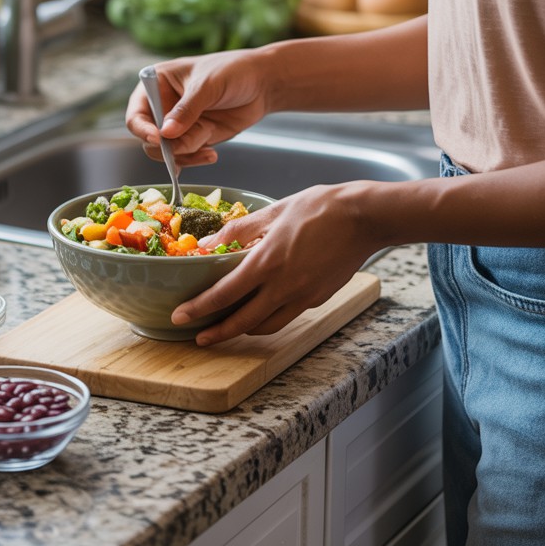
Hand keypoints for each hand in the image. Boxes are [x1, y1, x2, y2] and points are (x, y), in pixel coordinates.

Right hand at [126, 49, 271, 167]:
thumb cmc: (233, 71)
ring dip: (186, 152)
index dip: (143, 129)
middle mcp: (162, 106)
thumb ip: (186, 110)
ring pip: (167, 152)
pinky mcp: (193, 137)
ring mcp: (178, 124)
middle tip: (192, 142)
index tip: (159, 138)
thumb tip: (165, 134)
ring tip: (209, 138)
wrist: (263, 84)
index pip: (136, 114)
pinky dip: (196, 158)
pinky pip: (185, 157)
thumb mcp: (207, 86)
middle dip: (169, 146)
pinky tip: (212, 153)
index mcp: (156, 84)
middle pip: (149, 138)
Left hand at [172, 182, 378, 345]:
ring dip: (243, 330)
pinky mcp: (318, 298)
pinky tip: (261, 309)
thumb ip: (237, 230)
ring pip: (267, 326)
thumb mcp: (272, 212)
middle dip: (217, 333)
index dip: (199, 309)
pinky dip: (269, 319)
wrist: (363, 217)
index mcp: (267, 262)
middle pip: (242, 321)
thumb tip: (208, 244)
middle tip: (199, 337)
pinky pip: (287, 316)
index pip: (224, 294)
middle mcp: (284, 286)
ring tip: (227, 326)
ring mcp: (303, 296)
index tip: (180, 317)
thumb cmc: (319, 208)